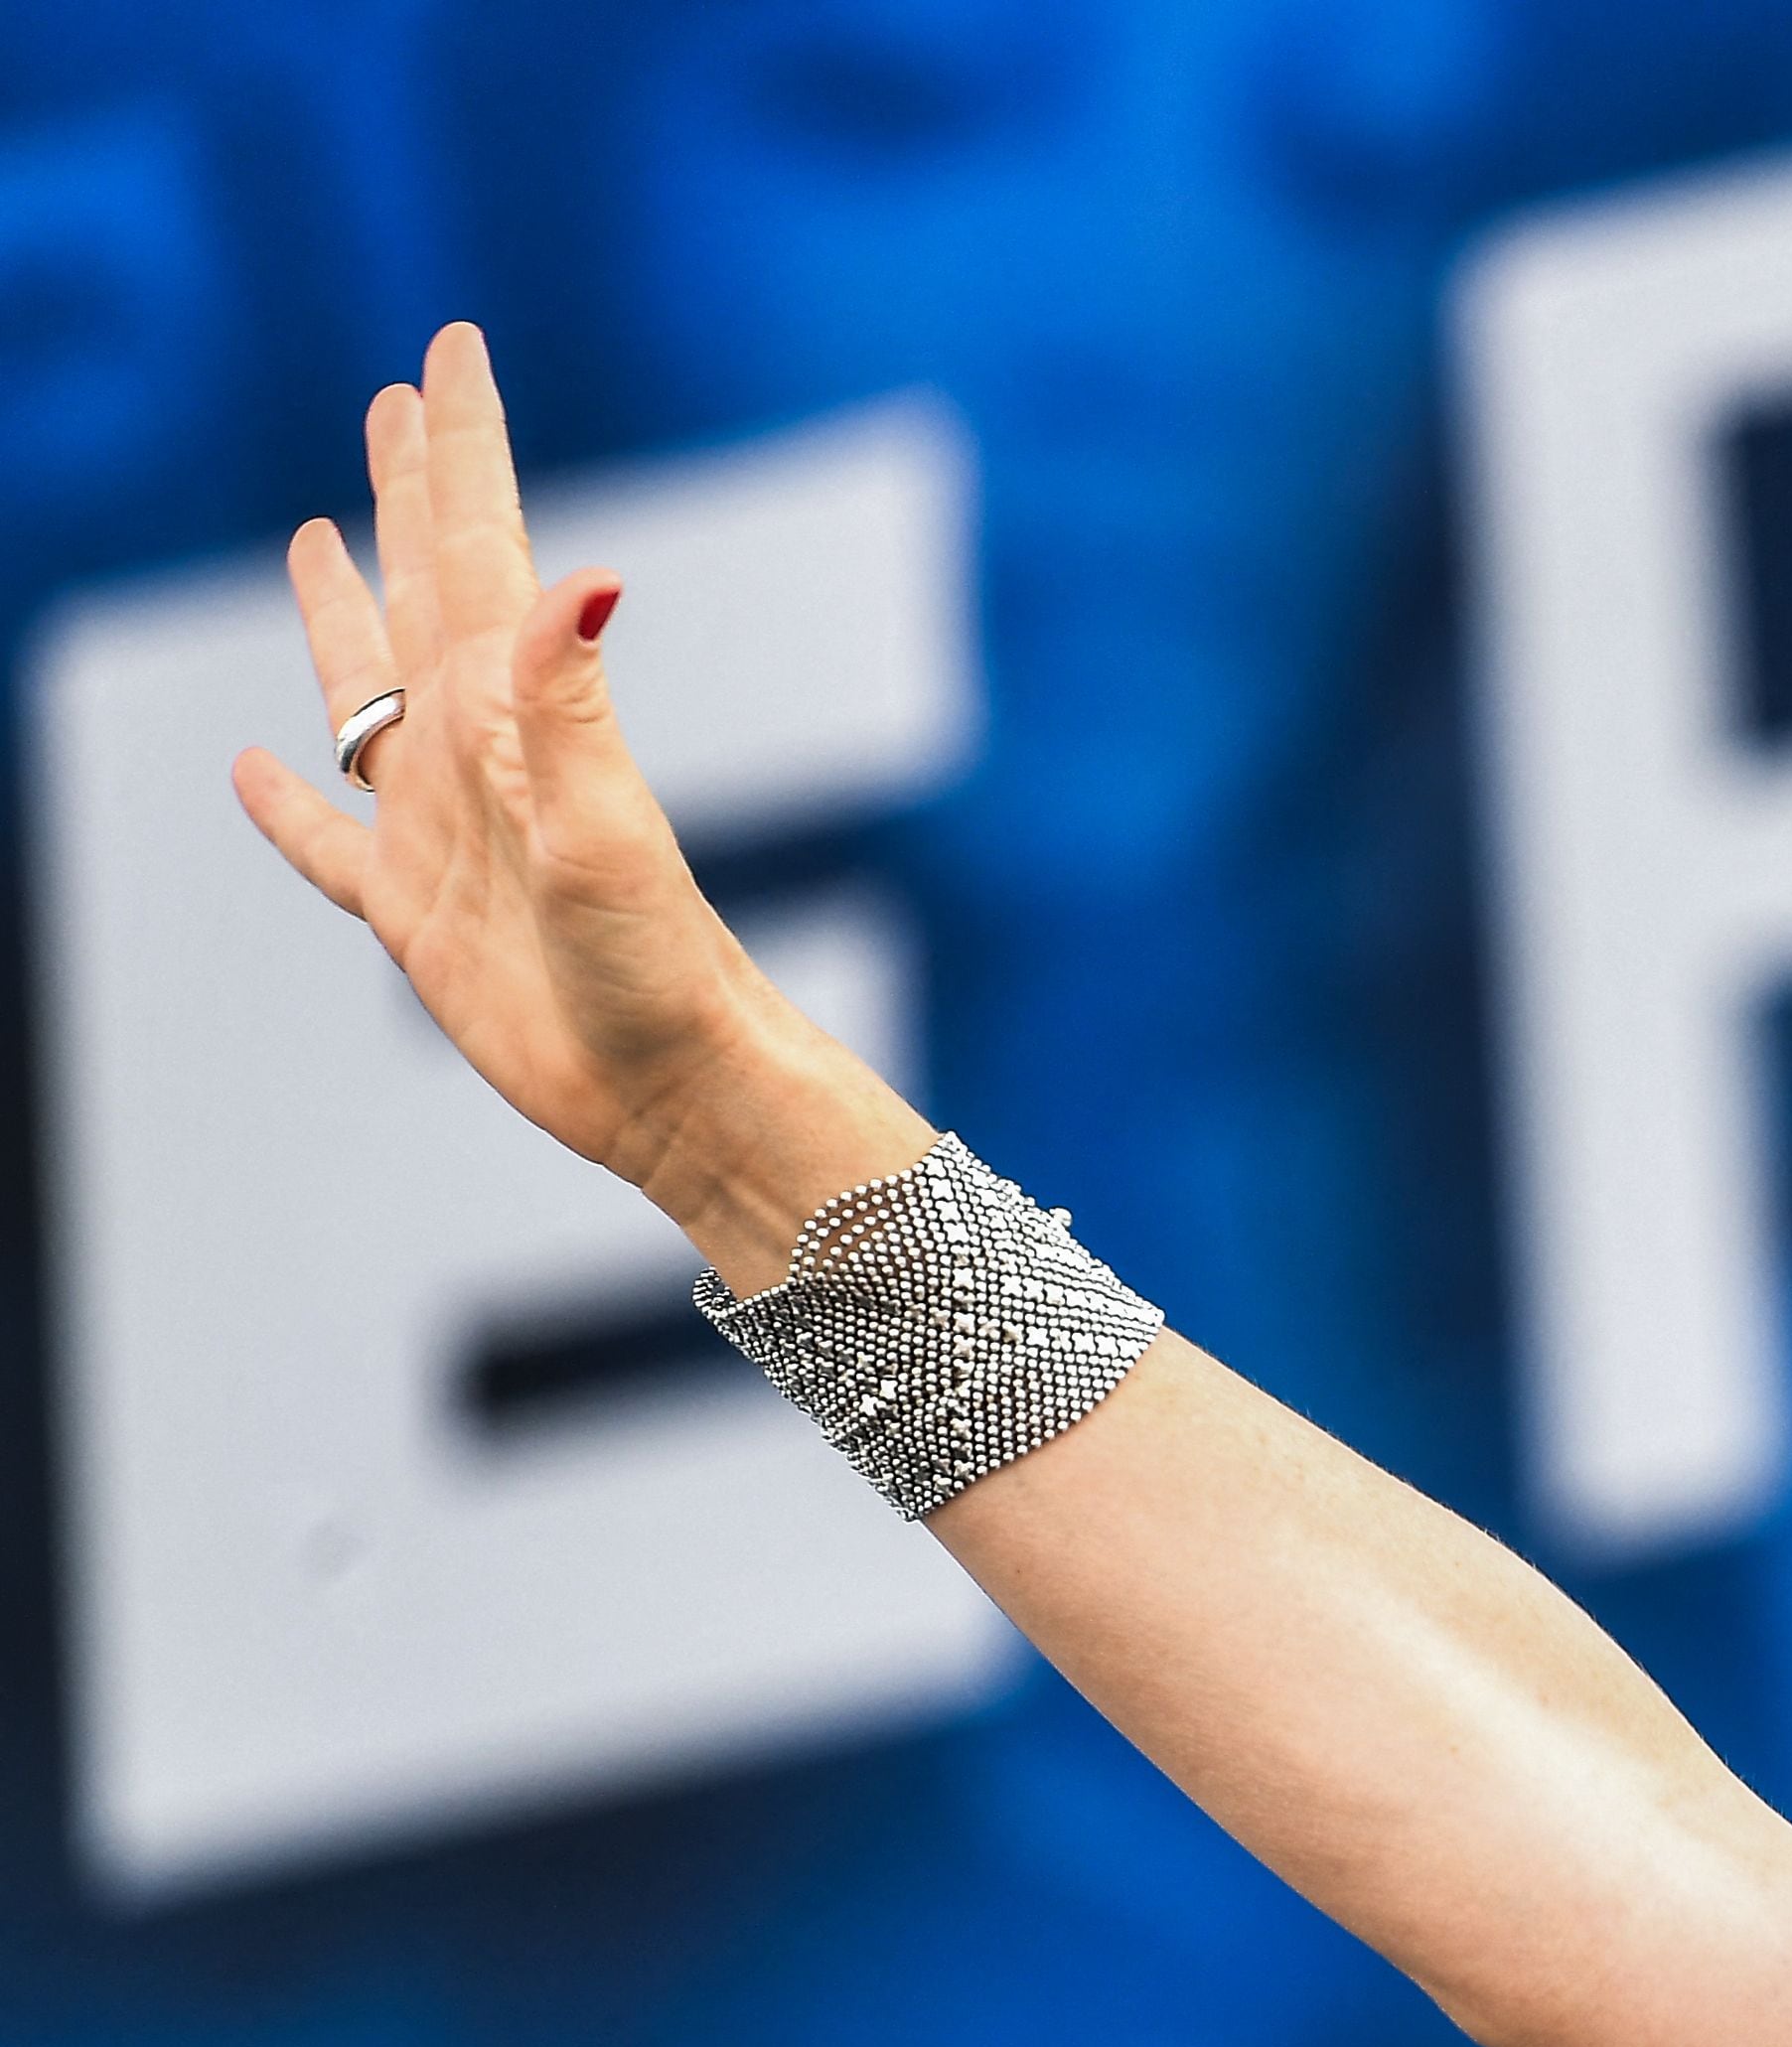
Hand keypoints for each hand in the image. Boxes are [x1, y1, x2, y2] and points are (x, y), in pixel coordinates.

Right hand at [231, 323, 925, 1283]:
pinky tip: (253, 765)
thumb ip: (575, 701)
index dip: (460, 451)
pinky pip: (327, 843)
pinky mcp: (414, 915)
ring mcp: (441, 830)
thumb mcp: (608, 826)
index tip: (450, 350)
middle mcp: (476, 756)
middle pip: (422, 590)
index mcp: (515, 717)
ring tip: (317, 533)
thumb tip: (585, 572)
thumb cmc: (659, 966)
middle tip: (394, 399)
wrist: (674, 1089)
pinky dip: (283, 805)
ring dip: (340, 611)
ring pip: (366, 692)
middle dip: (408, 492)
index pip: (476, 549)